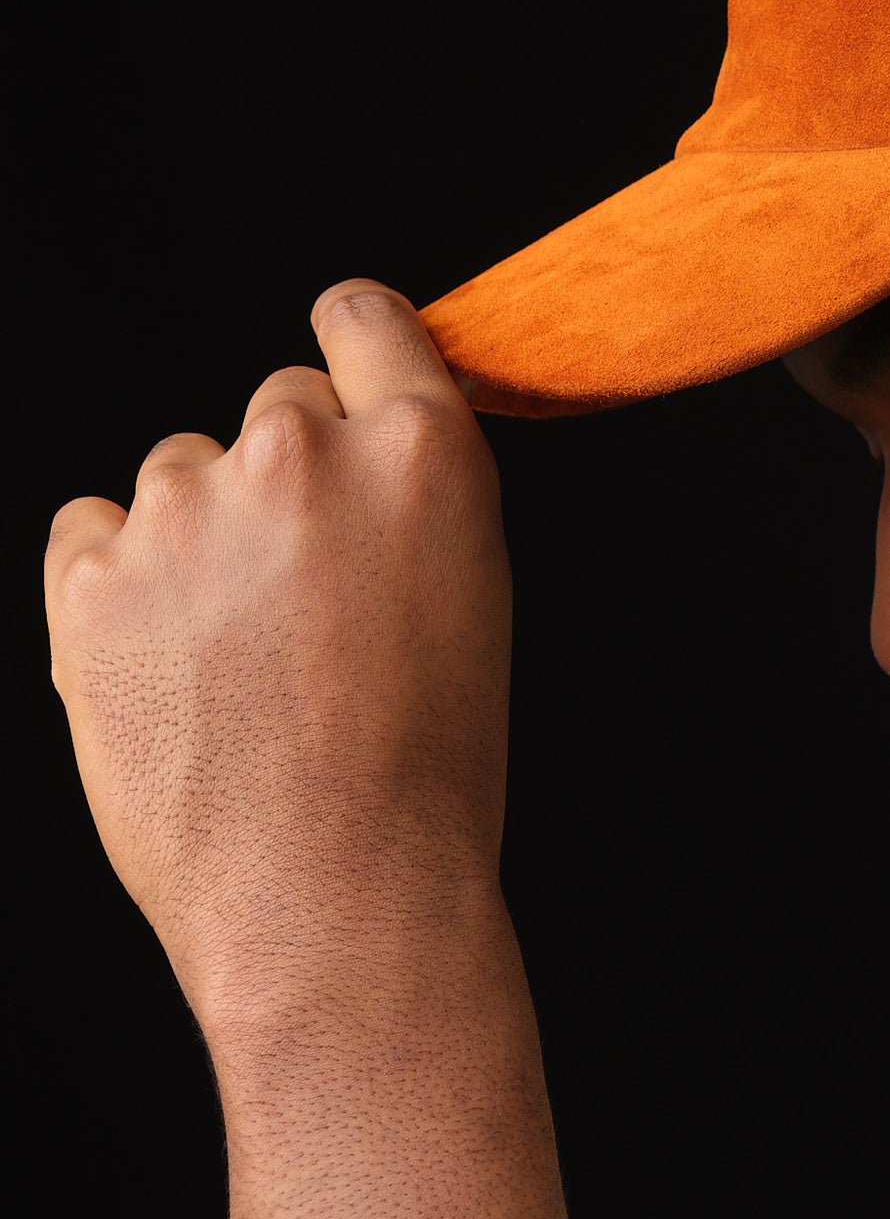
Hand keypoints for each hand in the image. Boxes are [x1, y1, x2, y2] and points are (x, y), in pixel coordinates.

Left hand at [46, 282, 510, 1039]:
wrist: (334, 900)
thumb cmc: (423, 779)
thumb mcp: (471, 602)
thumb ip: (408, 503)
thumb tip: (352, 463)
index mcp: (422, 456)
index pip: (364, 318)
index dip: (351, 349)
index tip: (341, 393)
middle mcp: (299, 455)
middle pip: (276, 408)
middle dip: (287, 482)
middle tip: (305, 602)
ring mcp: (184, 512)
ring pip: (181, 474)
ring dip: (201, 539)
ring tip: (236, 665)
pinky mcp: (90, 578)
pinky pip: (90, 533)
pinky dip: (118, 585)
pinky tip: (168, 670)